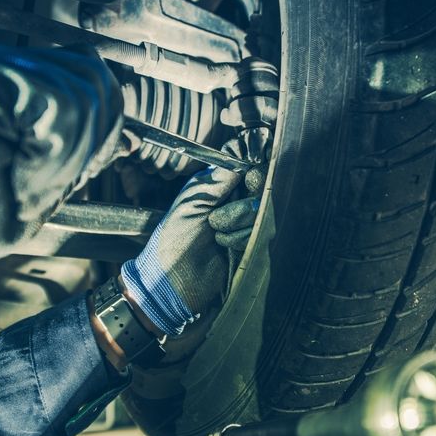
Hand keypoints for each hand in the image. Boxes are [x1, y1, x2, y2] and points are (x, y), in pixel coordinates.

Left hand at [120, 145, 262, 336]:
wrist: (174, 281)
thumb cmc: (174, 239)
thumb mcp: (194, 201)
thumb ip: (220, 178)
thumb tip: (242, 153)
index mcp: (218, 186)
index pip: (248, 167)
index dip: (253, 170)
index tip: (250, 177)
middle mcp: (234, 201)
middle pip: (260, 188)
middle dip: (240, 205)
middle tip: (216, 218)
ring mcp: (244, 223)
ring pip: (261, 211)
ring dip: (236, 224)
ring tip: (215, 235)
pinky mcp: (251, 244)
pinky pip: (260, 232)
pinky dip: (240, 239)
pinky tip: (223, 247)